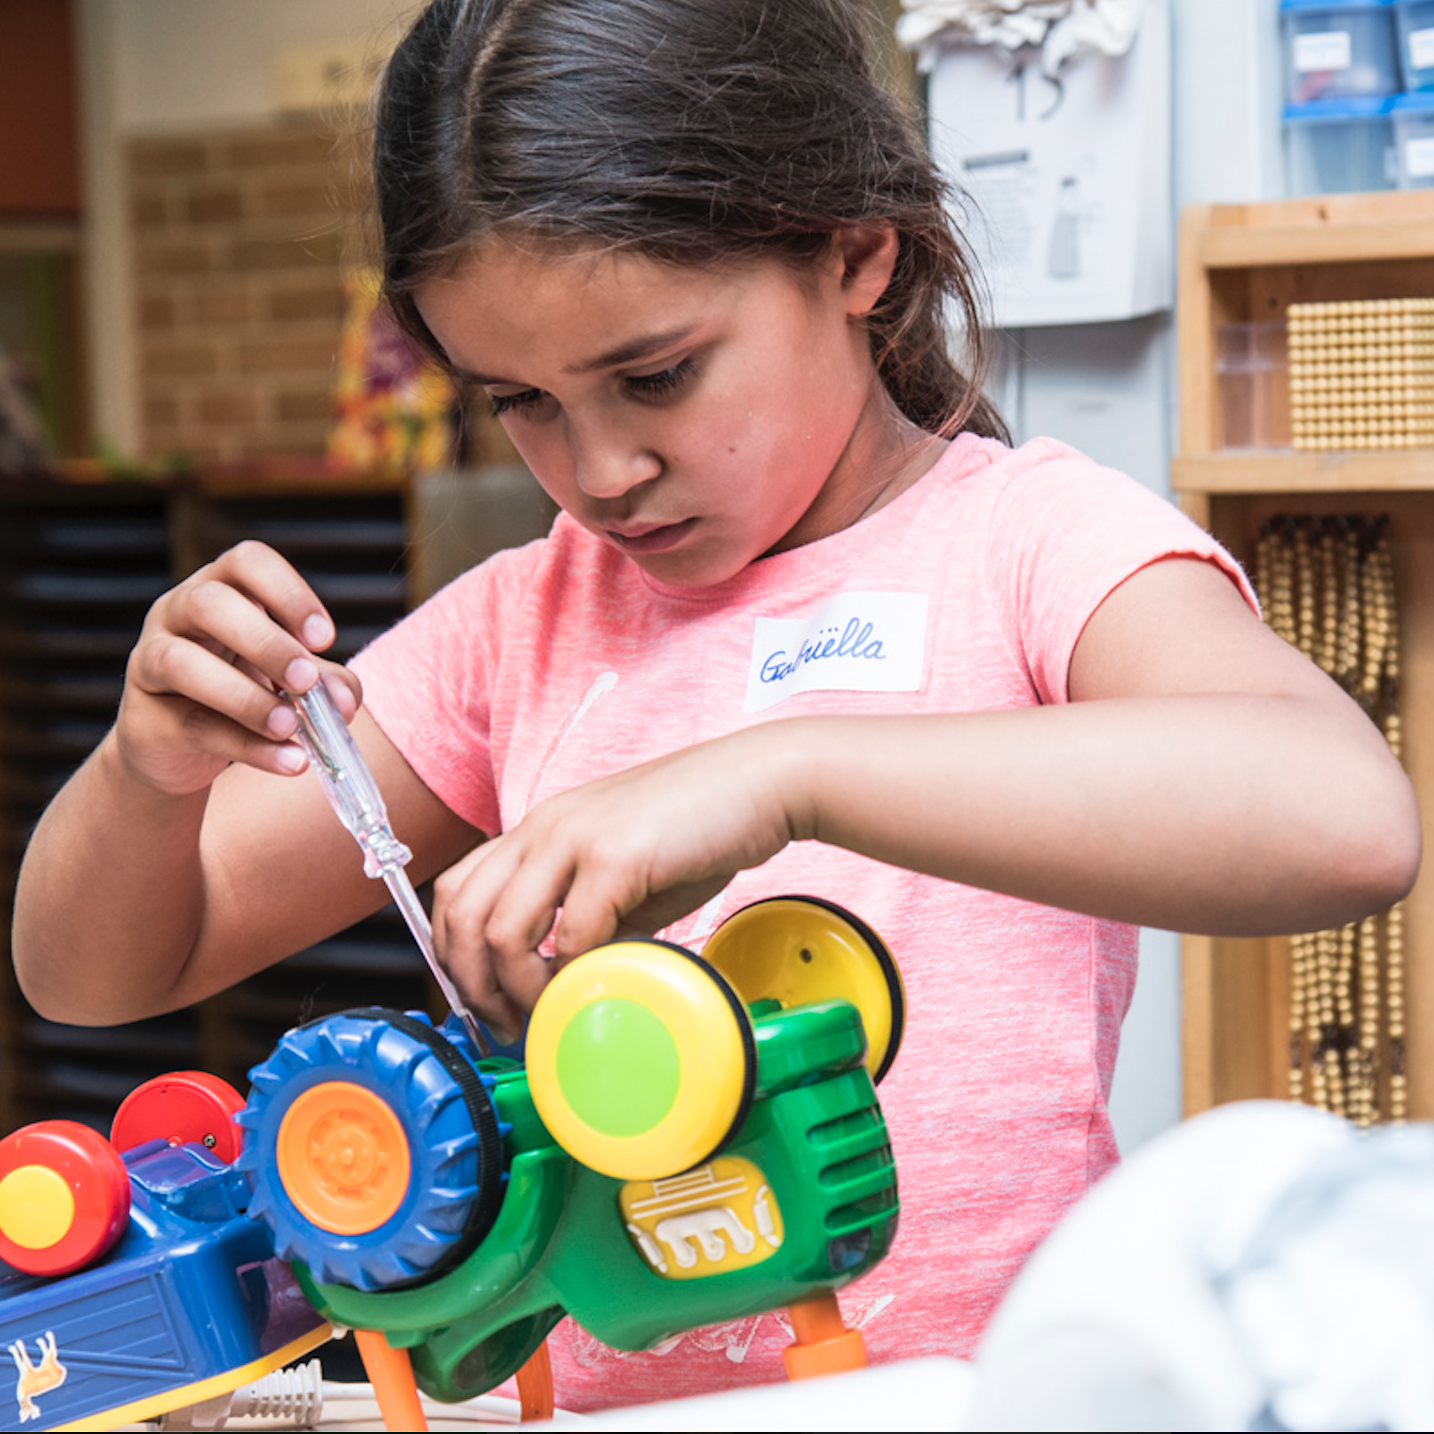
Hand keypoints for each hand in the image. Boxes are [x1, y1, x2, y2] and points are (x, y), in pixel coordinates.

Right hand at [115, 541, 361, 795]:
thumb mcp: (291, 680)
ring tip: (290, 725)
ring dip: (246, 697)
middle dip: (266, 642)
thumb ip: (326, 683)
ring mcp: (150, 662)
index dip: (287, 592)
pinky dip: (248, 747)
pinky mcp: (145, 718)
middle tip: (305, 681)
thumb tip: (345, 702)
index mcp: (221, 589)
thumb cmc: (243, 692)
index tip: (324, 637)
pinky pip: (193, 726)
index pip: (246, 562)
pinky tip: (288, 760)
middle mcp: (176, 614)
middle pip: (208, 603)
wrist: (181, 750)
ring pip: (182, 663)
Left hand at [431, 726, 797, 1041]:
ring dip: (518, 992)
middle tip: (505, 1025)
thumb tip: (564, 979)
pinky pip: (570, 937)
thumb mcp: (623, 872)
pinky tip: (596, 987)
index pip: (457, 892)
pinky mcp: (614, 858)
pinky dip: (575, 977)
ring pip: (500, 932)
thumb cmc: (701, 827)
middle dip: (473, 987)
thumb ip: (585, 917)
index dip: (457, 957)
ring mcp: (574, 838)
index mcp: (540, 827)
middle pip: (463, 916)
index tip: (485, 1002)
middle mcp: (544, 826)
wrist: (761, 782)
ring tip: (547, 1015)